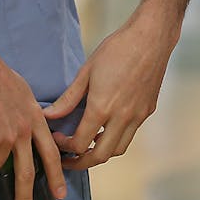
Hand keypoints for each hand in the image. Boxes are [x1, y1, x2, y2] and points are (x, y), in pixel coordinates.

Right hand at [0, 38, 66, 199]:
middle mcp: (26, 130)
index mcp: (37, 118)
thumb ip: (27, 113)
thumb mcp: (22, 94)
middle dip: (25, 197)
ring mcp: (9, 136)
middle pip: (28, 172)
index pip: (51, 152)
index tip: (60, 192)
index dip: (56, 174)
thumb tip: (26, 125)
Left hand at [42, 12, 176, 168]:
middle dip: (81, 162)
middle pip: (100, 156)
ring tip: (87, 146)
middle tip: (68, 158)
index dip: (65, 146)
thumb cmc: (117, 49)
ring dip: (100, 153)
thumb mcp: (87, 72)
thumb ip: (68, 99)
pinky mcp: (148, 110)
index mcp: (102, 107)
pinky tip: (106, 128)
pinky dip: (115, 139)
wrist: (151, 37)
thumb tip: (48, 115)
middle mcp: (122, 117)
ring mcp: (138, 116)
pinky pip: (130, 134)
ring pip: (118, 149)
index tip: (57, 138)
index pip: (80, 144)